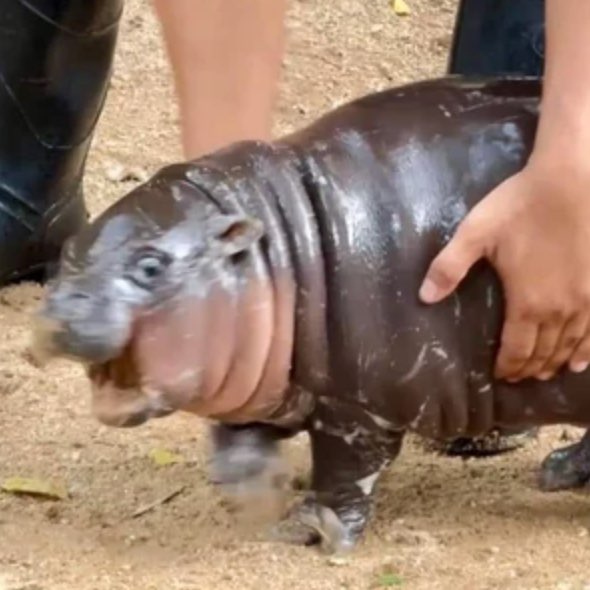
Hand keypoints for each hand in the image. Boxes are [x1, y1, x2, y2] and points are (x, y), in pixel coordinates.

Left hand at [418, 159, 589, 381]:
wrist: (574, 180)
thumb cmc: (521, 206)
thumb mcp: (476, 234)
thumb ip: (448, 267)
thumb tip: (423, 297)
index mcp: (527, 302)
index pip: (517, 349)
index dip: (508, 367)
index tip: (500, 376)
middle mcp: (559, 310)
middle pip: (543, 352)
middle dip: (528, 369)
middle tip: (517, 378)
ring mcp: (586, 301)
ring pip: (569, 345)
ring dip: (554, 364)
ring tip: (543, 375)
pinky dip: (586, 352)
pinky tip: (582, 363)